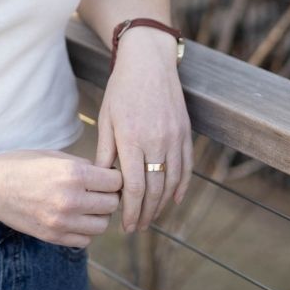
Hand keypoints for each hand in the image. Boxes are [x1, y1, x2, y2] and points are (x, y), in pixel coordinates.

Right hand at [0, 149, 122, 247]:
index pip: (116, 182)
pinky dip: (85, 231)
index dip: (114, 178)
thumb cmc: (23, 165)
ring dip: (100, 215)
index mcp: (73, 174)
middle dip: (110, 196)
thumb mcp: (56, 156)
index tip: (107, 177)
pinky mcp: (52, 236)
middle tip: (99, 192)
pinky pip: (85, 240)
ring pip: (102, 225)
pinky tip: (76, 219)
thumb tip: (109, 176)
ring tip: (88, 206)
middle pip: (112, 204)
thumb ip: (84, 166)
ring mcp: (61, 221)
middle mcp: (70, 199)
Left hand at [93, 35, 193, 232]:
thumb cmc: (122, 89)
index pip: (135, 186)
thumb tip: (103, 183)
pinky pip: (186, 166)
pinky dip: (182, 186)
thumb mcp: (107, 119)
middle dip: (146, 213)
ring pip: (173, 181)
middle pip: (155, 189)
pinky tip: (175, 200)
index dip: (130, 210)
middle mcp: (157, 140)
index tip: (125, 225)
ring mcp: (175, 137)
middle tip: (138, 227)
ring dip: (163, 204)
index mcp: (133, 138)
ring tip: (152, 217)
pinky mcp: (185, 132)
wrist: (150, 62)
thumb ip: (107, 152)